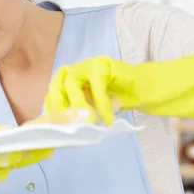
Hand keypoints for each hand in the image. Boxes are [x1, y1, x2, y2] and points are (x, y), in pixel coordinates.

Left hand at [45, 52, 193, 124]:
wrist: (144, 90)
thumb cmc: (116, 103)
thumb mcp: (93, 112)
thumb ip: (78, 116)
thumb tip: (61, 130)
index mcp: (69, 81)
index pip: (52, 92)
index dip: (49, 107)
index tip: (52, 124)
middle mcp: (76, 70)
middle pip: (57, 84)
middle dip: (59, 104)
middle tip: (68, 123)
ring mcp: (88, 65)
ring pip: (72, 81)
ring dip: (77, 103)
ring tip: (87, 121)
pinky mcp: (104, 64)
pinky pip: (97, 83)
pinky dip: (102, 103)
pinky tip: (109, 118)